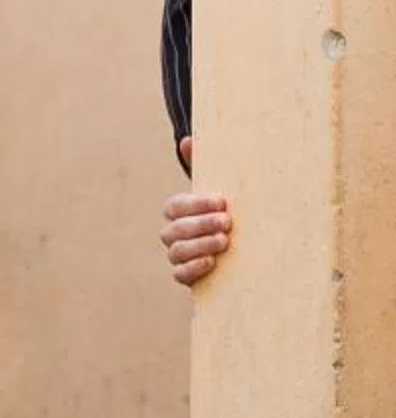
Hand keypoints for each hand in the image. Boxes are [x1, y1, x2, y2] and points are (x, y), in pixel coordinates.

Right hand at [164, 139, 230, 283]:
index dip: (196, 204)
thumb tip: (187, 140)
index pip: (174, 206)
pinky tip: (212, 262)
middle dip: (201, 225)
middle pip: (175, 229)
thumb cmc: (227, 214)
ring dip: (200, 245)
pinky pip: (180, 274)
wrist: (244, 250)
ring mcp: (178, 256)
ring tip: (224, 242)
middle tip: (228, 222)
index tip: (222, 201)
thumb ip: (203, 168)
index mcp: (179, 212)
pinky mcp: (186, 277)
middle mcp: (174, 234)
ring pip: (177, 251)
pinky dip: (194, 268)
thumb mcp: (219, 192)